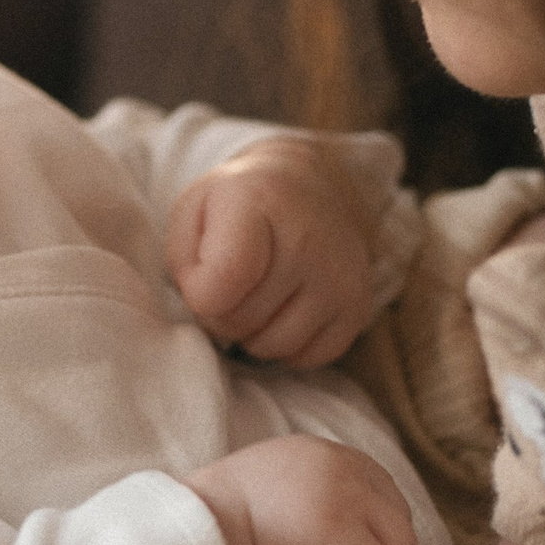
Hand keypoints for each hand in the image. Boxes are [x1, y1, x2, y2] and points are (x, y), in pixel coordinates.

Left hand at [166, 139, 380, 368]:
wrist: (306, 187)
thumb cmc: (238, 207)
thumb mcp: (192, 213)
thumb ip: (186, 263)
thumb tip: (211, 310)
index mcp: (259, 203)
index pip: (219, 284)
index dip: (198, 293)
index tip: (203, 274)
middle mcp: (308, 239)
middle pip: (240, 320)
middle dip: (223, 311)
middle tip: (232, 283)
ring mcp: (340, 275)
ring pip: (272, 346)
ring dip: (253, 332)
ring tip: (257, 295)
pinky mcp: (358, 306)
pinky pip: (307, 358)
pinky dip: (287, 345)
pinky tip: (285, 309)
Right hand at [183, 435, 418, 544]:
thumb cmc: (209, 537)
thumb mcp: (266, 496)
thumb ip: (308, 499)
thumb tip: (346, 542)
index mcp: (318, 453)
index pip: (381, 493)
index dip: (374, 540)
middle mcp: (339, 465)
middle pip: (398, 524)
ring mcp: (344, 499)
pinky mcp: (342, 541)